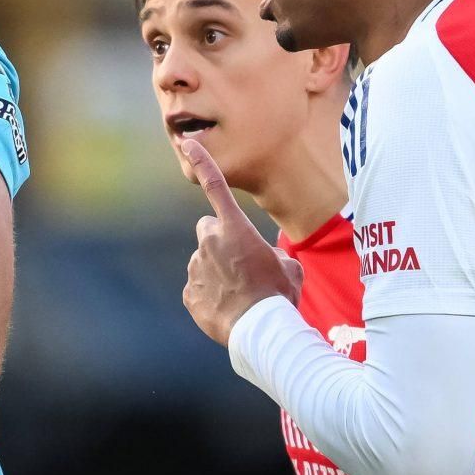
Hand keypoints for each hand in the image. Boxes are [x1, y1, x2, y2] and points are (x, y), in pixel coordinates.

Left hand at [180, 136, 300, 344]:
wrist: (261, 331)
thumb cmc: (279, 296)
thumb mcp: (289, 267)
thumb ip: (274, 254)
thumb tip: (272, 259)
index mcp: (236, 229)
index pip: (216, 185)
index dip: (202, 161)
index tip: (186, 143)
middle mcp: (210, 243)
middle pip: (207, 229)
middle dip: (218, 240)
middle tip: (238, 263)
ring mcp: (196, 268)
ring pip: (202, 261)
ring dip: (215, 271)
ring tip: (238, 293)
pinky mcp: (189, 293)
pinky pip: (197, 288)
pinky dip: (209, 295)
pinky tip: (227, 308)